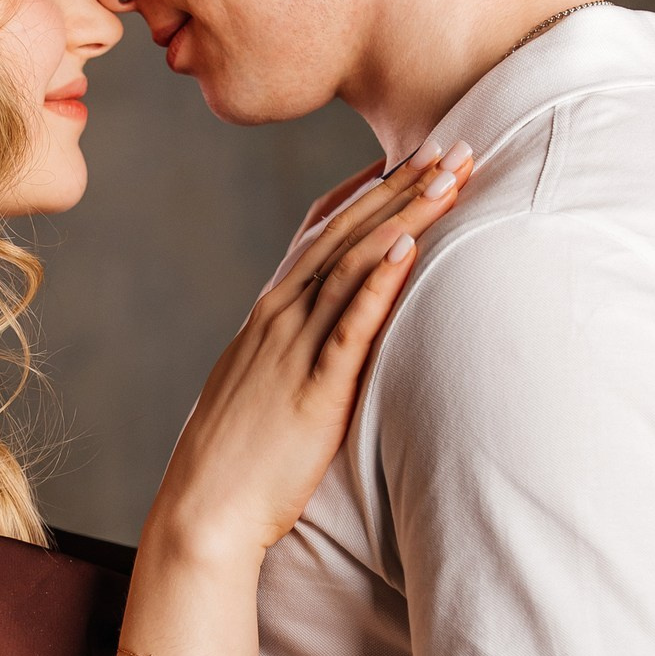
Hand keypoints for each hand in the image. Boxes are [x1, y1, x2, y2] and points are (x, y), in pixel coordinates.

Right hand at [152, 143, 471, 560]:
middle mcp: (280, 316)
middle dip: (401, 186)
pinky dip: (379, 283)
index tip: (407, 157)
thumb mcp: (261, 384)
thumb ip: (292, 350)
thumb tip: (324, 336)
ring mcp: (294, 349)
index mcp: (269, 312)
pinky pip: (350, 327)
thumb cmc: (236, 457)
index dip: (366, 190)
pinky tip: (408, 250)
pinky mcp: (314, 390)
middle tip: (451, 145)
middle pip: (346, 232)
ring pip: (353, 264)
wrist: (203, 510)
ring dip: (405, 216)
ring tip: (449, 179)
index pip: (319, 230)